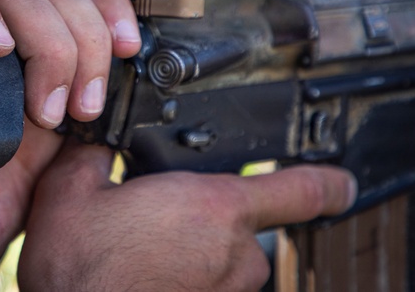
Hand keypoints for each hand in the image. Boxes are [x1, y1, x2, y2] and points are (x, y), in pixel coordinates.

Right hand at [18, 142, 357, 291]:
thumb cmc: (77, 270)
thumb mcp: (71, 187)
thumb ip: (95, 151)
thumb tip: (96, 137)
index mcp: (212, 208)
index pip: (300, 191)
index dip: (327, 182)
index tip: (342, 181)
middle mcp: (233, 255)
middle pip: (245, 221)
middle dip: (208, 211)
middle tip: (156, 209)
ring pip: (225, 257)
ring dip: (196, 246)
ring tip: (141, 245)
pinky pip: (209, 283)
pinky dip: (185, 273)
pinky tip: (142, 269)